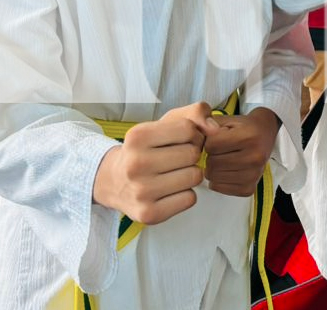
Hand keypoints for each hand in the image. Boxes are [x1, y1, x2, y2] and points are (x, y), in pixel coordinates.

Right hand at [92, 103, 217, 224]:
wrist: (112, 181)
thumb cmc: (146, 149)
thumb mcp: (164, 123)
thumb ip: (195, 113)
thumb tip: (215, 128)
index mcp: (137, 136)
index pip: (188, 129)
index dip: (192, 134)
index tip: (180, 141)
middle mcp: (135, 164)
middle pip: (193, 154)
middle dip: (191, 154)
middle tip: (176, 159)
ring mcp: (141, 191)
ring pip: (195, 176)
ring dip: (190, 174)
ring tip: (174, 174)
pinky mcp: (149, 214)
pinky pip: (190, 199)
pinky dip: (186, 194)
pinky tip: (170, 190)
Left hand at [203, 107, 279, 196]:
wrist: (265, 133)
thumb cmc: (242, 127)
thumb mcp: (227, 120)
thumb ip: (208, 125)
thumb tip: (194, 139)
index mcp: (249, 136)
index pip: (211, 145)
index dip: (208, 142)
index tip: (215, 139)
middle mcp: (255, 157)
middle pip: (212, 164)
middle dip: (210, 156)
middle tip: (219, 151)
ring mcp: (254, 175)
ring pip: (214, 178)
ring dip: (213, 169)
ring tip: (222, 160)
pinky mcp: (250, 188)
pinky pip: (220, 188)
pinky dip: (218, 180)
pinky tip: (226, 170)